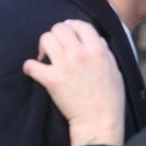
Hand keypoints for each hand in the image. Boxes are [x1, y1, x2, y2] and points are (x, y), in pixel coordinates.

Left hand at [23, 19, 124, 145]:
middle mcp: (80, 54)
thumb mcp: (115, 69)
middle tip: (57, 46)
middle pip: (59, 28)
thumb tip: (95, 39)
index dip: (72, 26)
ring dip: (44, 47)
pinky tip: (36, 71)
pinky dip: (31, 67)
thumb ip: (104, 51)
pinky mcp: (51, 80)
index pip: (80, 25)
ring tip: (47, 57)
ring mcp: (64, 66)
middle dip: (56, 35)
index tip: (68, 32)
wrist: (99, 120)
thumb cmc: (110, 97)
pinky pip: (31, 64)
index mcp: (98, 50)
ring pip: (45, 39)